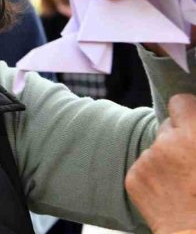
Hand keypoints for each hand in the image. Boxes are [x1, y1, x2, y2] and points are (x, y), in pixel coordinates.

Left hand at [125, 94, 195, 232]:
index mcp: (193, 137)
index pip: (180, 102)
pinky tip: (169, 193)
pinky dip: (153, 177)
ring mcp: (147, 161)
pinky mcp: (133, 177)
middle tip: (189, 160)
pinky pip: (143, 168)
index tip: (190, 119)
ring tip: (182, 183)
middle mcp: (166, 144)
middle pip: (166, 127)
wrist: (195, 233)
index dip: (186, 111)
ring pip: (154, 150)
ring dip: (165, 160)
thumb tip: (193, 122)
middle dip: (176, 138)